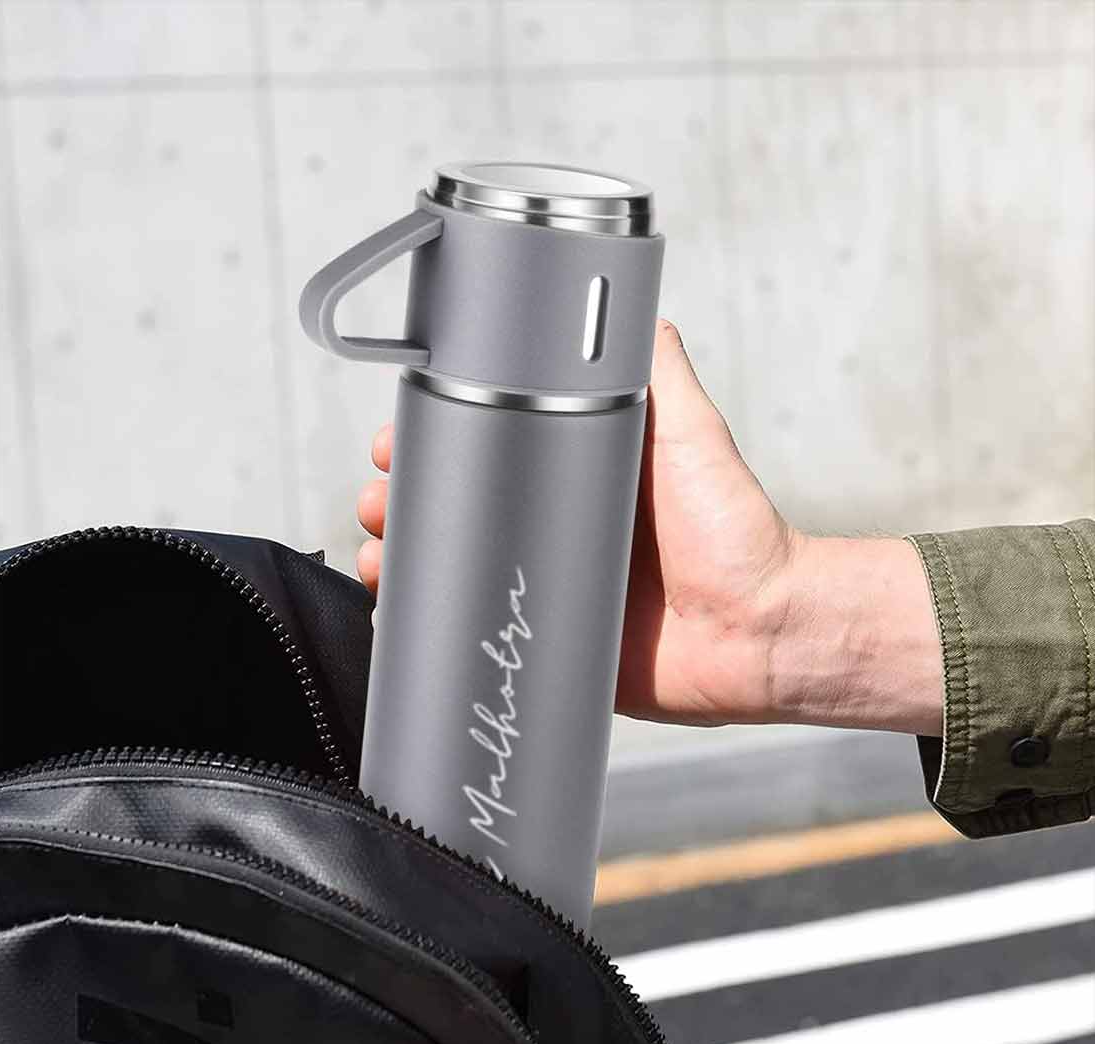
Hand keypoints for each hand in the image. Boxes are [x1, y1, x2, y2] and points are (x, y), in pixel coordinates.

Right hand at [356, 320, 942, 735]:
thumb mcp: (691, 433)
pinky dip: (437, 624)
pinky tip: (404, 616)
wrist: (762, 629)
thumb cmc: (736, 531)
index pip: (486, 450)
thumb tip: (636, 307)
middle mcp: (554, 526)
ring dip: (405, 560)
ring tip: (378, 555)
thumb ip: (659, 373)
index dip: (434, 444)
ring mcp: (549, 584)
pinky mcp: (553, 638)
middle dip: (404, 503)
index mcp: (575, 476)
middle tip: (380, 501)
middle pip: (458, 510)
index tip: (396, 439)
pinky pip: (481, 631)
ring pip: (457, 569)